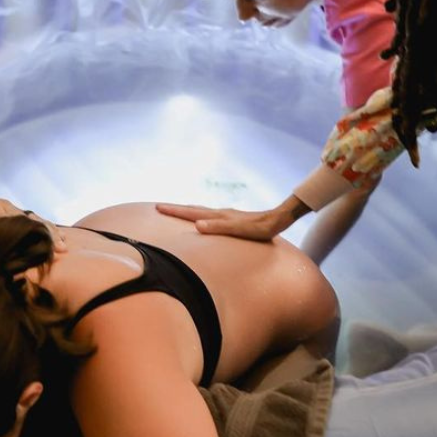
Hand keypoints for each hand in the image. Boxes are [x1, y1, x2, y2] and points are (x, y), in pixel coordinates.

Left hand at [0, 195, 66, 251]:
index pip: (22, 220)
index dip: (37, 231)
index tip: (50, 243)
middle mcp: (5, 209)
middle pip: (33, 220)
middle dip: (49, 233)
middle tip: (63, 250)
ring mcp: (6, 213)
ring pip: (32, 221)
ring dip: (48, 232)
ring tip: (63, 247)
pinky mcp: (4, 219)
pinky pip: (25, 224)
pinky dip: (39, 231)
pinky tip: (48, 241)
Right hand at [155, 203, 295, 240]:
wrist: (279, 219)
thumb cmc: (261, 228)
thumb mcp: (240, 230)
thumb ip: (219, 228)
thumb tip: (197, 225)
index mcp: (218, 216)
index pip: (191, 212)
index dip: (174, 210)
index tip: (157, 207)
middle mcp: (220, 213)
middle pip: (193, 209)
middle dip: (176, 209)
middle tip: (159, 207)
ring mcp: (226, 215)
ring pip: (201, 211)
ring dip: (187, 211)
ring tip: (176, 211)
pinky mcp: (233, 219)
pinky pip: (210, 215)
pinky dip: (200, 215)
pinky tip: (204, 219)